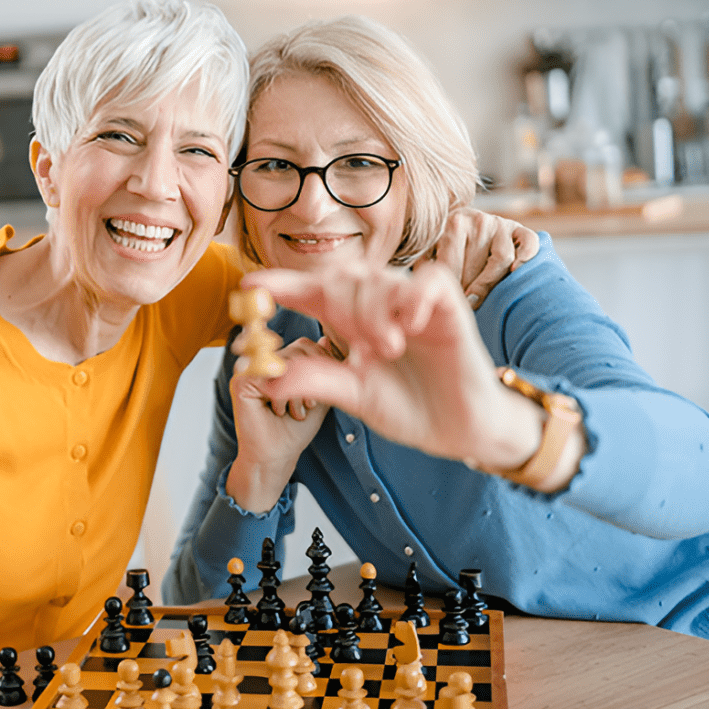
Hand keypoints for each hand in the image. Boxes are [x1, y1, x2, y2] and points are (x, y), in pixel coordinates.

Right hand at [227, 337, 330, 512]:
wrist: (277, 456)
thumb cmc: (296, 429)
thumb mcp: (319, 394)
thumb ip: (323, 368)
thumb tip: (326, 339)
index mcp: (281, 363)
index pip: (307, 345)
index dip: (321, 365)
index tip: (321, 392)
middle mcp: (265, 362)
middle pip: (299, 348)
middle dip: (311, 378)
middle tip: (307, 405)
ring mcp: (251, 369)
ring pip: (286, 360)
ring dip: (296, 390)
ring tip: (293, 411)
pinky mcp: (241, 382)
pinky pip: (269, 373)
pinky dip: (280, 395)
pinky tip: (279, 410)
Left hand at [242, 263, 543, 473]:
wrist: (460, 430)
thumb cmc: (410, 407)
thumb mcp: (355, 395)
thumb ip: (314, 380)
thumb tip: (265, 375)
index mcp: (351, 322)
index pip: (310, 293)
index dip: (280, 285)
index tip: (248, 286)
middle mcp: (379, 305)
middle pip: (342, 277)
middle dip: (339, 305)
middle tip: (358, 345)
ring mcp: (414, 303)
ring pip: (380, 278)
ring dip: (375, 311)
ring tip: (387, 349)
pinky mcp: (450, 306)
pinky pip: (430, 280)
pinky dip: (414, 296)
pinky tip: (408, 323)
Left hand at [416, 209, 537, 308]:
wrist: (468, 229)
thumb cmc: (443, 249)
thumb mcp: (429, 254)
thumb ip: (424, 266)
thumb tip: (423, 287)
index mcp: (453, 223)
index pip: (452, 263)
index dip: (451, 287)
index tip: (450, 302)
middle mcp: (479, 219)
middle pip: (477, 264)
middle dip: (470, 287)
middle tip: (465, 305)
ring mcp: (501, 224)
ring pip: (502, 259)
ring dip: (491, 281)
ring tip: (481, 297)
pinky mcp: (521, 230)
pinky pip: (529, 242)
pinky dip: (526, 256)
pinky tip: (514, 272)